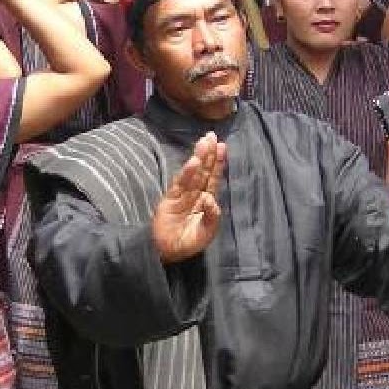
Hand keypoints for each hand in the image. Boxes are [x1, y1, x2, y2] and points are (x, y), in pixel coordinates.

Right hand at [151, 132, 226, 263]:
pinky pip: (179, 185)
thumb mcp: (205, 233)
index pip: (213, 178)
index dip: (218, 163)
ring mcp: (181, 196)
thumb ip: (212, 217)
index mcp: (205, 201)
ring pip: (192, 174)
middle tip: (212, 136)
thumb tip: (211, 199)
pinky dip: (186, 174)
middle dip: (208, 154)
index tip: (222, 146)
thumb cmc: (188, 243)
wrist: (166, 253)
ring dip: (199, 159)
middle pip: (203, 171)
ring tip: (204, 144)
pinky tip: (192, 163)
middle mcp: (194, 195)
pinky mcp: (169, 200)